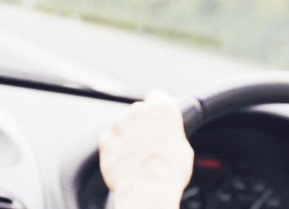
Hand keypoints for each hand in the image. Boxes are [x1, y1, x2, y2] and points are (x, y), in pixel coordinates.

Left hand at [99, 91, 194, 208]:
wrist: (147, 190)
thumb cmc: (169, 172)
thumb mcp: (182, 147)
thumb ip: (171, 132)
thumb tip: (167, 134)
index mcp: (162, 109)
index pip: (157, 97)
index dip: (157, 108)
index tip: (156, 118)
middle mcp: (138, 110)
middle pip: (138, 111)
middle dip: (141, 124)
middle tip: (149, 144)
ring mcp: (119, 123)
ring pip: (123, 125)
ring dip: (127, 135)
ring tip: (138, 157)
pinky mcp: (105, 138)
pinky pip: (111, 139)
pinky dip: (116, 148)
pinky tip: (126, 161)